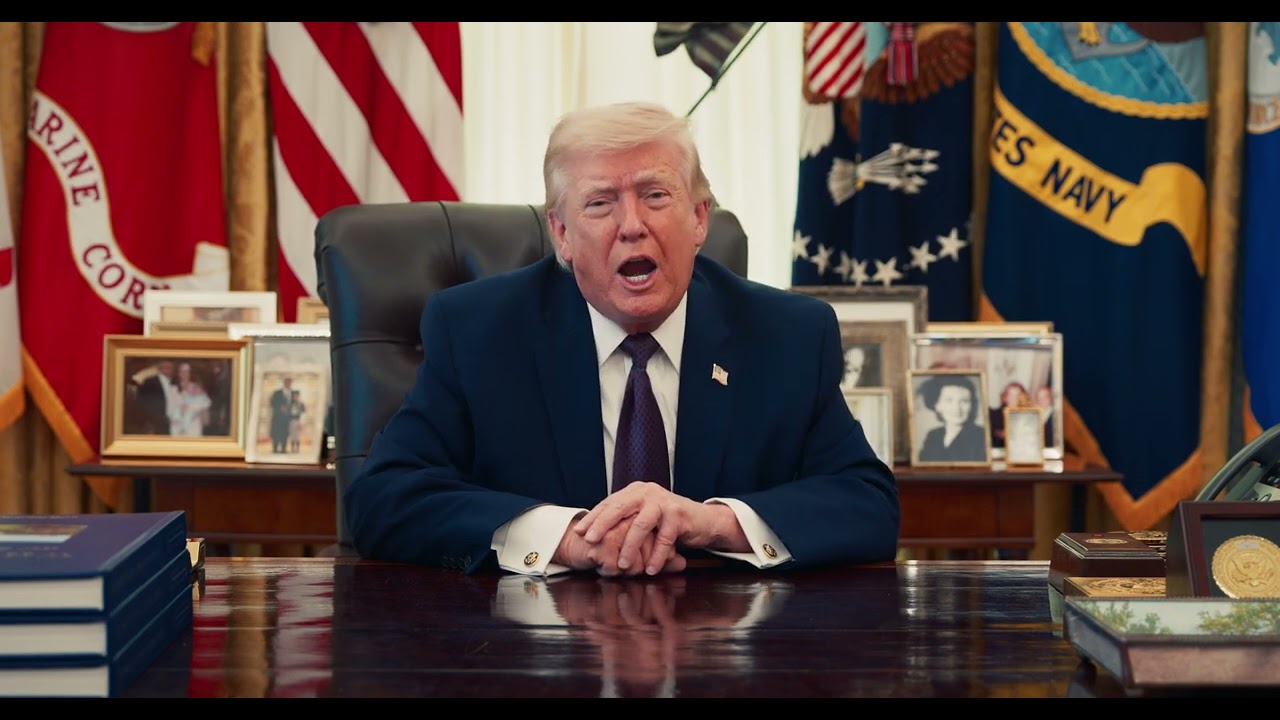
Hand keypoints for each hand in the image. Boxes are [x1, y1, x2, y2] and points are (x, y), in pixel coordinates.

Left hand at [574, 482, 744, 574]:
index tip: (577, 532)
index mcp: (635, 491)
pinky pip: (664, 539)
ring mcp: (663, 502)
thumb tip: (593, 534)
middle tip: (589, 541)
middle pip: (620, 508)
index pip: (609, 503)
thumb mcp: (644, 517)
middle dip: (602, 525)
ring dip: (630, 547)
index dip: (593, 518)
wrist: (704, 521)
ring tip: (622, 565)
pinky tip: (650, 570)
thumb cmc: (668, 522)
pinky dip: (656, 557)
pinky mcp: (678, 514)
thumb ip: (625, 520)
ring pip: (641, 525)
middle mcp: (647, 492)